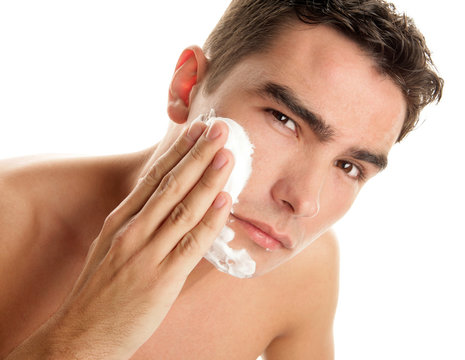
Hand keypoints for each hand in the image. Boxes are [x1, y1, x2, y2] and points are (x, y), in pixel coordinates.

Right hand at [7, 120, 233, 358]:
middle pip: (171, 184)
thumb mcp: (112, 248)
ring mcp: (147, 253)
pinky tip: (225, 200)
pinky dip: (211, 220)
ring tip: (227, 155)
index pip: (154, 177)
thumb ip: (137, 225)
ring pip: (184, 208)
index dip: (178, 151)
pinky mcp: (162, 277)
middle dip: (197, 153)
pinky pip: (192, 243)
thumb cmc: (101, 290)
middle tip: (219, 128)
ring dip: (208, 179)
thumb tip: (167, 206)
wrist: (83, 333)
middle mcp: (133, 230)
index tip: (196, 130)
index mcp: (121, 220)